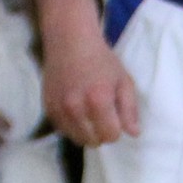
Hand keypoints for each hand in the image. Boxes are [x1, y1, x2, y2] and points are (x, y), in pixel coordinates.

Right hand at [44, 29, 140, 147]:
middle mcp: (76, 107)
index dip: (116, 129)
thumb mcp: (123, 81)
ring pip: (78, 139)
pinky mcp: (48, 108)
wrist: (69, 41)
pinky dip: (72, 127)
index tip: (115, 117)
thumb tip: (134, 134)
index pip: (111, 135)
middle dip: (102, 132)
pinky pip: (64, 131)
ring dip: (87, 132)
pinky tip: (77, 111)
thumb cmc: (101, 60)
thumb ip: (130, 109)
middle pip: (94, 141)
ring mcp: (60, 109)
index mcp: (98, 100)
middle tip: (102, 115)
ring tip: (89, 114)